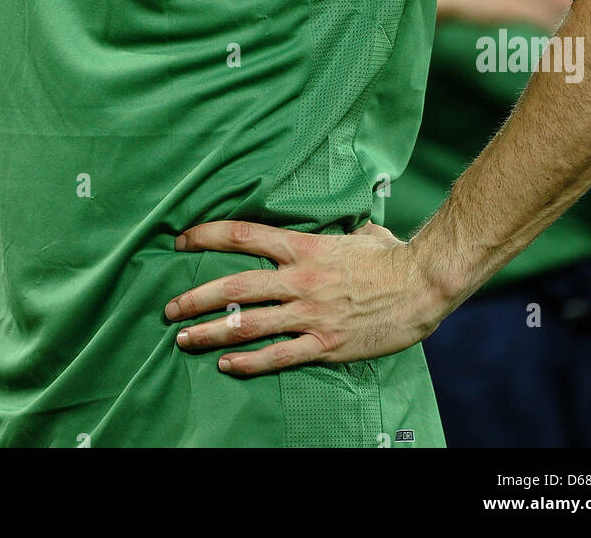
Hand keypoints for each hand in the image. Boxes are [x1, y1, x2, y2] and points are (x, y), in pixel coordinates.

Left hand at [163, 219, 448, 376]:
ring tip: (183, 339)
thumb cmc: (393, 255)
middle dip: (196, 297)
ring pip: (249, 324)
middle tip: (168, 307)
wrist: (422, 284)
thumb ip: (339, 230)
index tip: (181, 241)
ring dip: (211, 332)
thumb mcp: (359, 232)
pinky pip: (278, 356)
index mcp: (303, 247)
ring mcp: (310, 313)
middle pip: (235, 286)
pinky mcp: (325, 343)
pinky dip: (249, 362)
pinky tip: (226, 364)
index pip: (243, 235)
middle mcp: (299, 279)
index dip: (207, 237)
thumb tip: (343, 224)